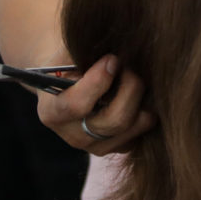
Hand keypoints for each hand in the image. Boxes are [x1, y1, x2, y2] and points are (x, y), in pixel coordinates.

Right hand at [36, 52, 155, 153]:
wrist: (71, 80)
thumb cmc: (69, 61)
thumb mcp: (67, 53)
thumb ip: (84, 53)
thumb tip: (115, 52)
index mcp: (53, 112)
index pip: (76, 105)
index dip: (98, 81)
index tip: (112, 58)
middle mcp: (74, 136)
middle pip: (115, 120)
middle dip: (131, 87)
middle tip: (131, 65)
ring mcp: (97, 147)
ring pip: (134, 127)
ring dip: (143, 98)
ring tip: (138, 76)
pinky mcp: (120, 148)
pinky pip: (143, 133)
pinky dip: (147, 111)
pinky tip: (141, 93)